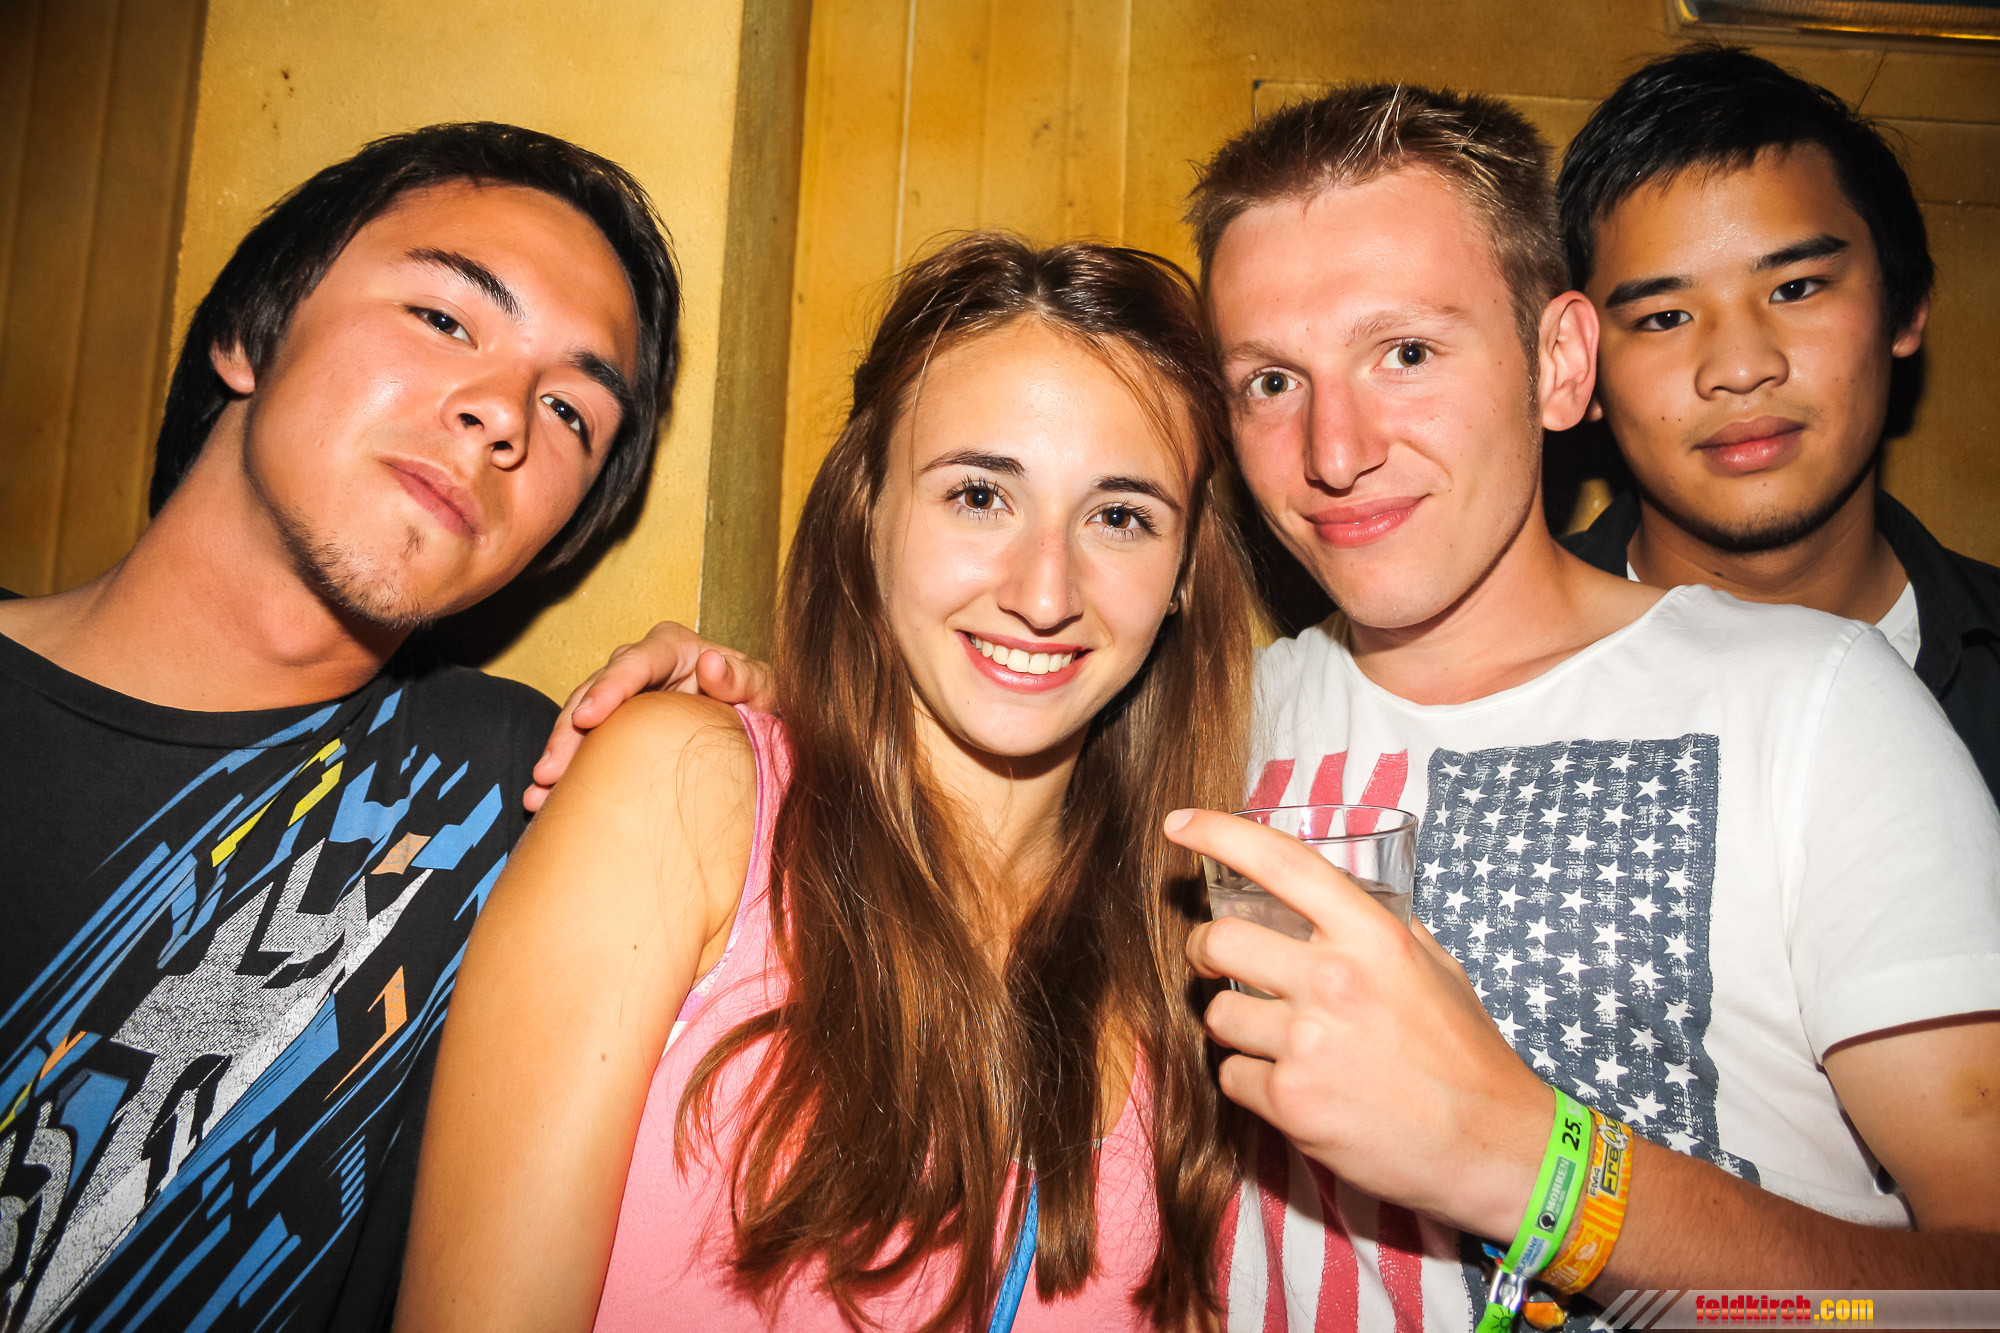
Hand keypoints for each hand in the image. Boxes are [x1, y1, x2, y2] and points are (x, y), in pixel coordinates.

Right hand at [526, 622, 774, 811]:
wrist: (755, 722)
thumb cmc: (760, 697)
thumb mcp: (764, 687)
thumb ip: (742, 677)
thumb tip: (711, 664)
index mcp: (674, 648)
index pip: (636, 663)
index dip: (609, 689)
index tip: (588, 719)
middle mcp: (640, 667)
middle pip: (594, 692)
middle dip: (569, 731)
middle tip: (551, 770)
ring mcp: (623, 696)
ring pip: (579, 719)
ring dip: (558, 756)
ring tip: (539, 794)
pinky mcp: (614, 726)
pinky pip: (584, 745)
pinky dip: (567, 772)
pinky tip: (545, 802)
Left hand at [1167, 807, 1553, 1242]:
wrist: (1488, 1145)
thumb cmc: (1464, 1055)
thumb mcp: (1436, 968)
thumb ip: (1380, 931)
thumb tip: (1329, 904)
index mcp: (1372, 937)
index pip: (1282, 864)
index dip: (1220, 834)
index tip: (1180, 824)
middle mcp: (1334, 981)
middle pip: (1219, 941)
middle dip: (1204, 949)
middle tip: (1214, 959)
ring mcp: (1308, 1044)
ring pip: (1217, 1015)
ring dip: (1234, 1025)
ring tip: (1276, 1038)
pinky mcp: (1291, 1101)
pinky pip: (1232, 1075)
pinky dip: (1252, 1080)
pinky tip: (1293, 1084)